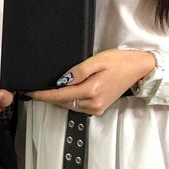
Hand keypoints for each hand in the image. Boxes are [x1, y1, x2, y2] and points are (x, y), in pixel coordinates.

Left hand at [27, 49, 155, 115]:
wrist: (138, 69)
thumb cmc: (119, 61)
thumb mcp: (98, 60)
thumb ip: (78, 71)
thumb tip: (62, 80)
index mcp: (91, 90)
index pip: (60, 95)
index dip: (43, 95)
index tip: (30, 93)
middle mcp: (93, 103)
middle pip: (63, 102)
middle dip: (48, 97)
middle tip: (34, 91)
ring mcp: (97, 108)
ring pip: (70, 106)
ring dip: (58, 99)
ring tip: (45, 91)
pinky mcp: (100, 109)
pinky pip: (78, 107)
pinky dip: (68, 101)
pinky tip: (64, 93)